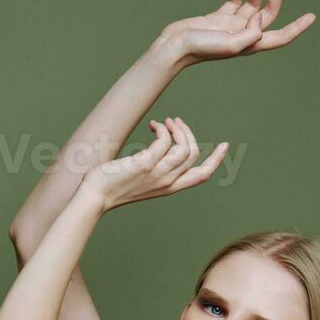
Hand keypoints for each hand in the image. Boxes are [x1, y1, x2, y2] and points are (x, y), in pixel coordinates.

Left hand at [82, 117, 227, 211]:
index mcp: (169, 187)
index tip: (224, 146)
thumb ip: (153, 167)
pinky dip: (164, 129)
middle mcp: (167, 183)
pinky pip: (166, 141)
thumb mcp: (140, 178)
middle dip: (189, 134)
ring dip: (178, 128)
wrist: (94, 197)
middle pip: (194, 156)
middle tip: (176, 122)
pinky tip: (154, 126)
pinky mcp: (145, 165)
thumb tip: (160, 144)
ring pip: (184, 148)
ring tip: (165, 122)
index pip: (202, 176)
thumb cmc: (111, 186)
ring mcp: (157, 175)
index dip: (216, 161)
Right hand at [158, 0, 315, 67]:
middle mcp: (243, 35)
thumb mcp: (230, 45)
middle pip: (268, 16)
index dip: (297, 28)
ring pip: (252, 6)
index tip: (311, 16)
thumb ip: (250, 34)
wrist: (175, 46)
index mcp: (249, 45)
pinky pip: (234, 2)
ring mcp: (230, 26)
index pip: (279, 37)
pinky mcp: (218, 17)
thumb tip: (261, 18)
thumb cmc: (200, 49)